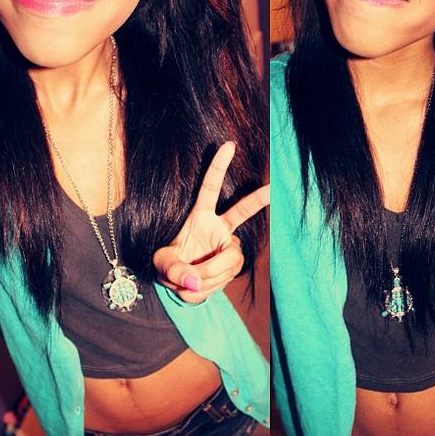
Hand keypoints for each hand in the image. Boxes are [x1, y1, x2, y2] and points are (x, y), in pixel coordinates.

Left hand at [153, 141, 268, 302]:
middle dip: (258, 198)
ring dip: (204, 278)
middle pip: (242, 212)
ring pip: (227, 262)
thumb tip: (193, 280)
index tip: (228, 145)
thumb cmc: (170, 263)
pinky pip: (221, 281)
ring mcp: (229, 247)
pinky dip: (204, 290)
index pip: (210, 188)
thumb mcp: (161, 263)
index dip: (218, 167)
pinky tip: (196, 288)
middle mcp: (219, 228)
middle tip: (273, 186)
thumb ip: (173, 270)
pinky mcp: (232, 267)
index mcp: (200, 216)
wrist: (181, 283)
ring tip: (187, 282)